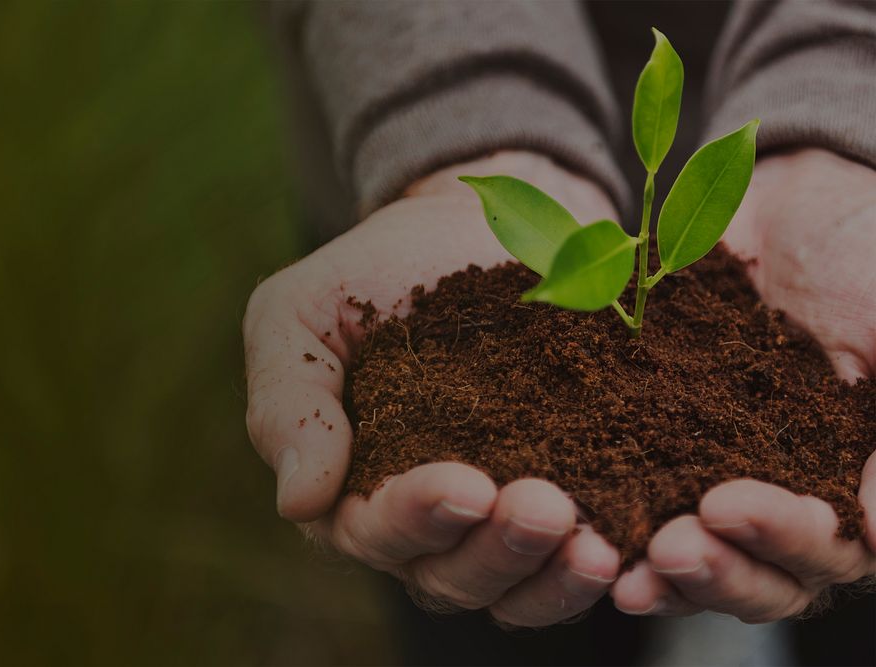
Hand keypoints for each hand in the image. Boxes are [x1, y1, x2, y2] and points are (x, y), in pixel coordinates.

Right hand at [244, 151, 621, 625]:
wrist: (467, 226)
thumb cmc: (371, 273)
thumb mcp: (299, 316)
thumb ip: (288, 402)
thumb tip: (300, 500)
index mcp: (351, 487)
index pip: (373, 530)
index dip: (417, 518)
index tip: (465, 485)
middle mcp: (422, 522)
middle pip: (449, 577)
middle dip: (495, 552)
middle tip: (545, 508)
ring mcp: (493, 518)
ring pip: (514, 587)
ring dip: (551, 576)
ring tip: (594, 545)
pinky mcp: (561, 494)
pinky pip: (572, 560)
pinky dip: (595, 565)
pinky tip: (628, 546)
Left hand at [612, 149, 875, 621]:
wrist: (790, 205)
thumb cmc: (866, 255)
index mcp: (853, 485)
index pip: (830, 550)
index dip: (785, 541)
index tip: (730, 505)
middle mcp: (791, 497)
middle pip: (763, 576)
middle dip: (719, 569)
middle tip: (671, 545)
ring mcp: (724, 476)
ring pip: (702, 554)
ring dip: (665, 570)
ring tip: (625, 572)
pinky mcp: (663, 448)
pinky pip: (639, 497)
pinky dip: (617, 520)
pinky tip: (586, 529)